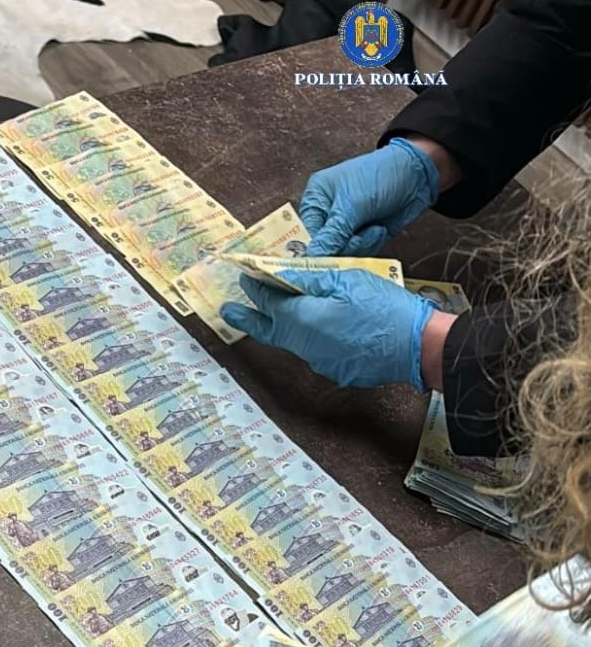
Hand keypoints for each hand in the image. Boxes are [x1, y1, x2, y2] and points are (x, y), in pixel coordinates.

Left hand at [220, 268, 436, 390]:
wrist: (418, 348)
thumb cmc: (386, 308)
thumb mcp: (348, 280)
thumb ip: (312, 279)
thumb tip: (284, 275)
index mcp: (306, 319)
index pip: (270, 303)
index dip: (256, 290)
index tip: (245, 278)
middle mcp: (307, 345)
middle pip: (271, 331)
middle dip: (249, 319)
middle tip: (228, 312)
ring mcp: (322, 362)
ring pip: (292, 343)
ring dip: (279, 328)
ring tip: (269, 317)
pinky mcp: (338, 371)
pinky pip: (314, 353)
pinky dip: (307, 339)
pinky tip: (314, 329)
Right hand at [299, 138, 441, 255]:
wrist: (418, 175)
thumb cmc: (381, 177)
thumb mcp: (352, 204)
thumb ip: (331, 234)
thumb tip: (312, 257)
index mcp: (316, 199)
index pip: (304, 234)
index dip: (315, 249)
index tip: (326, 257)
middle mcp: (327, 214)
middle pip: (322, 249)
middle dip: (343, 246)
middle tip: (358, 233)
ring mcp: (345, 228)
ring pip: (342, 255)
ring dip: (360, 245)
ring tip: (373, 227)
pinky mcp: (362, 238)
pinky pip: (358, 254)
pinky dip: (370, 245)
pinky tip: (378, 230)